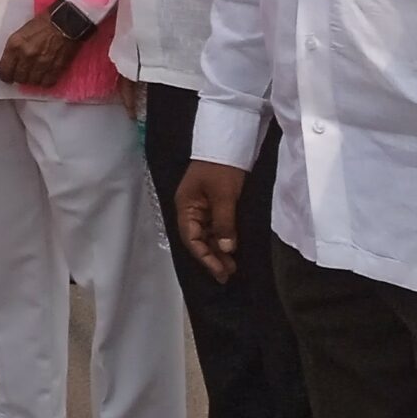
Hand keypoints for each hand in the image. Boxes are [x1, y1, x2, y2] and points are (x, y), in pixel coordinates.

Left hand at [0, 14, 81, 88]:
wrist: (67, 20)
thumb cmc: (45, 22)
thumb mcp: (22, 32)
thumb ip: (16, 48)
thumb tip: (11, 62)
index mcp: (15, 44)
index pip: (4, 70)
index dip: (6, 76)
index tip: (7, 77)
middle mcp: (27, 55)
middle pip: (19, 78)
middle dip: (19, 77)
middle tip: (23, 74)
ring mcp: (42, 62)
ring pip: (32, 82)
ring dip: (33, 79)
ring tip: (35, 73)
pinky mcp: (56, 67)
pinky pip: (47, 82)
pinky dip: (46, 81)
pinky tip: (45, 75)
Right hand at [174, 161, 247, 283]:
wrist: (229, 143)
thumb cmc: (221, 167)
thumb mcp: (224, 195)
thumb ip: (224, 223)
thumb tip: (226, 249)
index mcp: (185, 206)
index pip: (191, 238)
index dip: (204, 256)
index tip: (220, 270)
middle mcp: (190, 210)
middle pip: (197, 239)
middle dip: (211, 257)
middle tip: (227, 274)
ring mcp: (202, 207)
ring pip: (207, 235)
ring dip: (218, 251)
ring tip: (231, 267)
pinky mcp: (214, 205)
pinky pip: (215, 227)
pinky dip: (223, 239)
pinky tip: (231, 250)